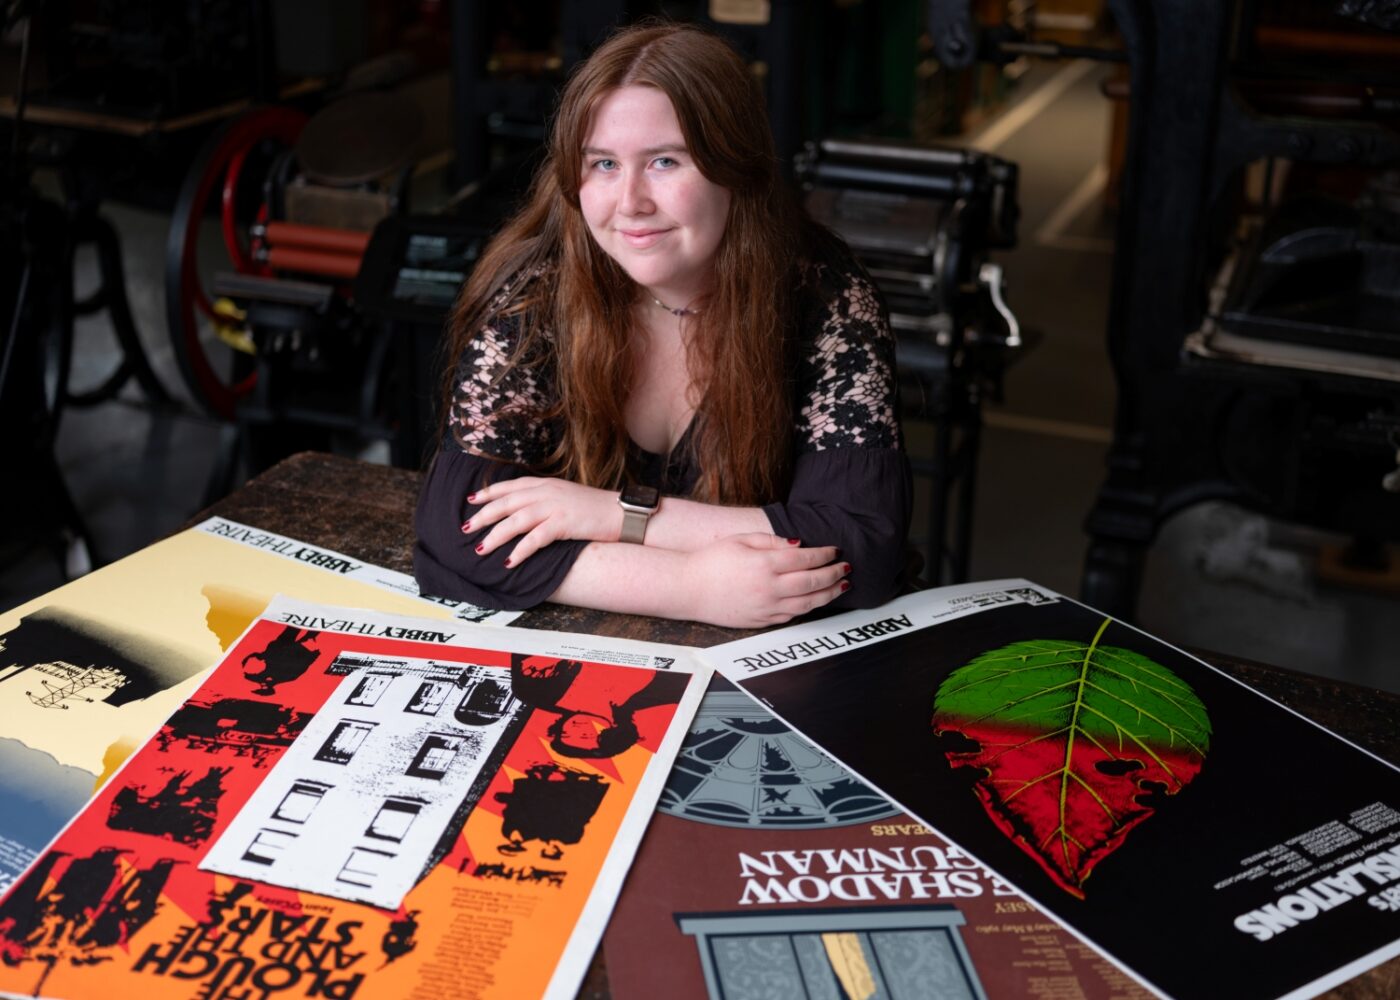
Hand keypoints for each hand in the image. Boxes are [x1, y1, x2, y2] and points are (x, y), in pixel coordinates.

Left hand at [464, 477, 621, 565]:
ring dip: (495, 535)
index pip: (510, 486)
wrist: (621, 512)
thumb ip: (544, 497)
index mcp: (545, 484)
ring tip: (480, 548)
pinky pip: (535, 539)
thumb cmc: (593, 507)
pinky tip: (509, 561)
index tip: (471, 500)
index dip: (488, 493)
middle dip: (483, 516)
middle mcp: (546, 492)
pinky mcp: (563, 524)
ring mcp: (554, 507)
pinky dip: (520, 551)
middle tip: (466, 528)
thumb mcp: (565, 495)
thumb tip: (524, 508)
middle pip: (506, 503)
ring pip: (515, 520)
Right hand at [684, 534, 850, 627]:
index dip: (825, 554)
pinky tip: (815, 600)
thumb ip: (772, 541)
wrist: (688, 588)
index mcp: (765, 564)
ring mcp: (766, 607)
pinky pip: (792, 616)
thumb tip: (798, 544)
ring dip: (829, 594)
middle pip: (813, 582)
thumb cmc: (711, 561)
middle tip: (846, 568)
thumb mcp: (741, 540)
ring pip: (808, 603)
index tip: (834, 551)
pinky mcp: (761, 621)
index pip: (806, 559)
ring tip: (841, 586)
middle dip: (834, 574)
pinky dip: (808, 608)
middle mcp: (769, 588)